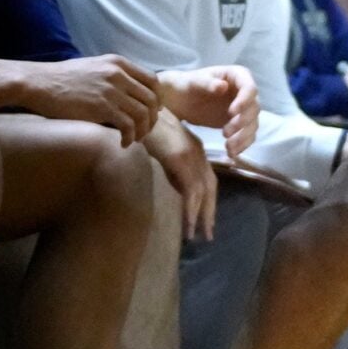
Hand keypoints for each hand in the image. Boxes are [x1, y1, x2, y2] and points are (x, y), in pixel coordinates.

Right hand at [32, 54, 162, 144]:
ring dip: (143, 130)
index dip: (156, 99)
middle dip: (152, 118)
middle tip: (144, 130)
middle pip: (151, 99)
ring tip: (134, 139)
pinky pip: (128, 126)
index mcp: (118, 63)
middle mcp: (119, 74)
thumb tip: (127, 91)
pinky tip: (123, 143)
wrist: (40, 83)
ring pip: (143, 114)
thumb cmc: (62, 79)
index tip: (151, 112)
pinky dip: (130, 137)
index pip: (152, 80)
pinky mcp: (102, 107)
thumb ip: (113, 75)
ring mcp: (112, 91)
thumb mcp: (93, 67)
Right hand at [147, 110, 218, 240]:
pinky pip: (191, 190)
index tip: (206, 218)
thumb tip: (179, 190)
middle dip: (210, 211)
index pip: (208, 178)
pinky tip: (188, 225)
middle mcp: (198, 153)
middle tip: (208, 234)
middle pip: (211, 187)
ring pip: (203, 192)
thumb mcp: (164, 150)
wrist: (137, 113)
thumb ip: (174, 168)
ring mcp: (191, 156)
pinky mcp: (180, 160)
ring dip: (202, 216)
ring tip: (199, 235)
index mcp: (195, 149)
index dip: (209, 199)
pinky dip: (191, 210)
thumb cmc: (145, 129)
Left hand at [160, 64, 259, 155]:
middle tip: (225, 132)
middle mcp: (245, 92)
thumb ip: (207, 83)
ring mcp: (244, 109)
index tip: (231, 112)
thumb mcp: (194, 82)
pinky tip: (231, 152)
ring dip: (243, 137)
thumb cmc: (187, 85)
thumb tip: (223, 86)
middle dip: (242, 122)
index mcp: (238, 76)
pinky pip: (247, 135)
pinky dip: (242, 145)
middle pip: (254, 108)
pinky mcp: (239, 124)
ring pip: (253, 124)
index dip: (244, 101)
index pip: (250, 88)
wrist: (180, 100)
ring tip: (228, 147)